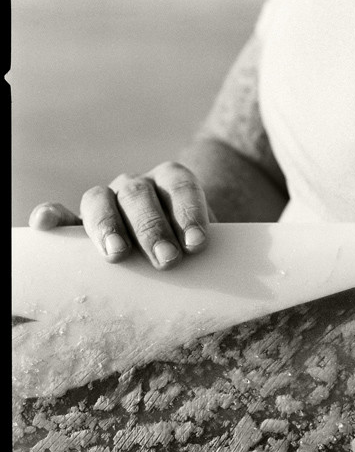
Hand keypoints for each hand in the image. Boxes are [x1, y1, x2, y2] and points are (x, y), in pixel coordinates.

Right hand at [28, 162, 214, 270]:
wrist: (169, 238)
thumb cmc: (188, 241)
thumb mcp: (199, 238)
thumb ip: (200, 245)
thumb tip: (211, 272)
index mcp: (171, 179)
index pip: (180, 186)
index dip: (189, 211)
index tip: (197, 243)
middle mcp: (137, 185)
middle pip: (140, 195)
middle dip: (153, 229)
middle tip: (167, 260)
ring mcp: (107, 199)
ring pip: (101, 200)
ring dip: (109, 226)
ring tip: (118, 253)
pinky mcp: (79, 220)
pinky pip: (62, 213)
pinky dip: (52, 215)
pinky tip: (46, 224)